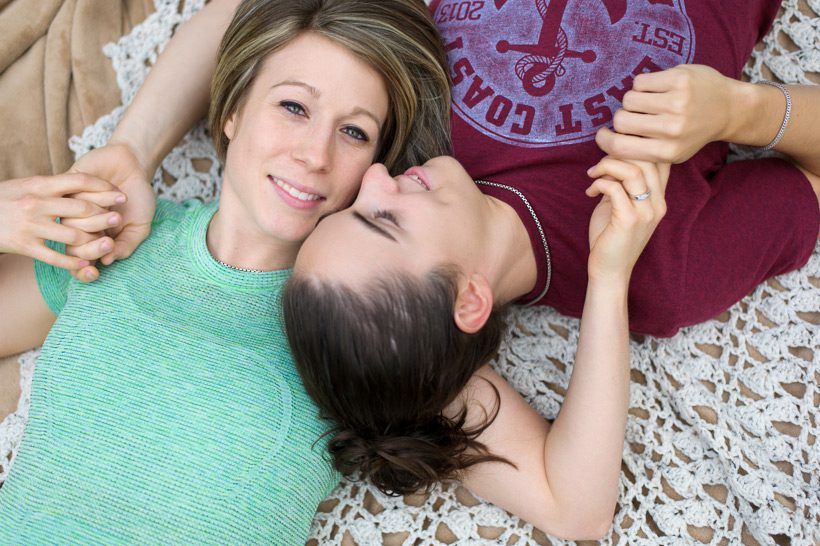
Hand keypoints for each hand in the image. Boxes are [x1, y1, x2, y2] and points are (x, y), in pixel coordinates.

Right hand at [0, 174, 124, 269]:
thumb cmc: (5, 199)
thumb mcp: (27, 185)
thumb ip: (52, 186)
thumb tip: (81, 181)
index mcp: (39, 185)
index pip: (79, 181)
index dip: (103, 186)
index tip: (118, 192)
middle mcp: (36, 204)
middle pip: (81, 209)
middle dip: (104, 214)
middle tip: (119, 218)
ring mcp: (31, 226)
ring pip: (73, 236)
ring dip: (94, 241)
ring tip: (109, 244)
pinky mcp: (25, 246)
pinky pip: (55, 257)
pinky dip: (74, 263)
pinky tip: (88, 264)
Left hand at [67, 143, 155, 280]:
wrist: (135, 167)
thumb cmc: (138, 199)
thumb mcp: (139, 228)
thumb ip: (126, 246)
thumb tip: (106, 261)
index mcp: (96, 240)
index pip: (80, 263)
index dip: (83, 272)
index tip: (94, 274)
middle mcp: (80, 227)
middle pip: (73, 248)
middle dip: (93, 247)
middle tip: (111, 239)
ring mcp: (71, 208)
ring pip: (73, 224)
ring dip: (100, 217)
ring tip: (118, 205)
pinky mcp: (68, 187)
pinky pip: (75, 199)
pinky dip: (98, 196)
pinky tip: (112, 190)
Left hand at [585, 158, 669, 281]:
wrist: (609, 270)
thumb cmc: (611, 237)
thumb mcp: (620, 205)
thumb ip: (622, 184)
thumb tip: (611, 160)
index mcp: (659, 199)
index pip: (661, 161)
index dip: (639, 147)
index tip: (615, 150)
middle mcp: (658, 204)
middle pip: (648, 159)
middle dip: (619, 153)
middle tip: (599, 163)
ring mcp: (645, 212)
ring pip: (632, 171)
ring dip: (606, 166)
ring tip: (592, 174)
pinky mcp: (628, 220)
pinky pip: (614, 188)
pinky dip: (599, 183)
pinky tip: (590, 192)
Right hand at [596, 64, 737, 162]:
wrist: (730, 108)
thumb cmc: (694, 131)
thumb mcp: (673, 152)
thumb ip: (644, 151)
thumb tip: (607, 143)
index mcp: (668, 151)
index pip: (620, 148)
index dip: (604, 140)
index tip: (603, 134)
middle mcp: (672, 129)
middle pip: (621, 121)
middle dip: (622, 117)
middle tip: (634, 116)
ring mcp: (677, 102)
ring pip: (629, 99)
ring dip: (632, 100)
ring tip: (647, 101)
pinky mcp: (679, 79)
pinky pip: (640, 81)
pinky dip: (643, 84)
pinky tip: (656, 88)